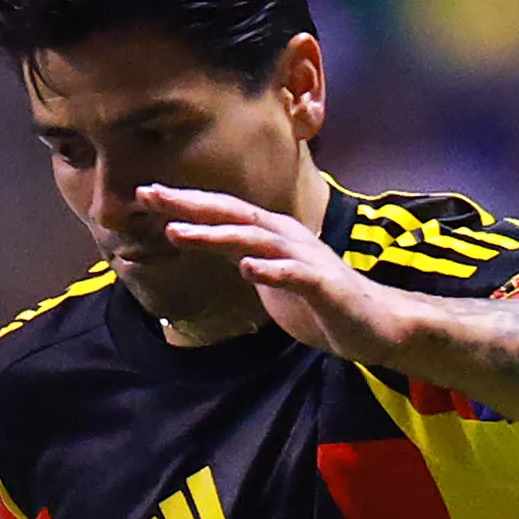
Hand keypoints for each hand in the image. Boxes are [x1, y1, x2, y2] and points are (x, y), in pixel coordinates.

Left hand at [140, 186, 408, 365]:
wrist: (374, 324)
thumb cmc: (320, 301)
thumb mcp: (270, 275)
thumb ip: (242, 257)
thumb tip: (208, 243)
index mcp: (271, 234)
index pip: (221, 213)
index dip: (184, 202)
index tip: (144, 194)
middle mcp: (285, 237)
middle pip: (232, 214)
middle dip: (189, 204)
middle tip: (148, 195)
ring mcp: (305, 259)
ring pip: (255, 240)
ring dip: (216, 235)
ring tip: (179, 233)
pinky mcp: (324, 286)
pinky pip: (295, 276)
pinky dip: (272, 271)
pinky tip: (248, 269)